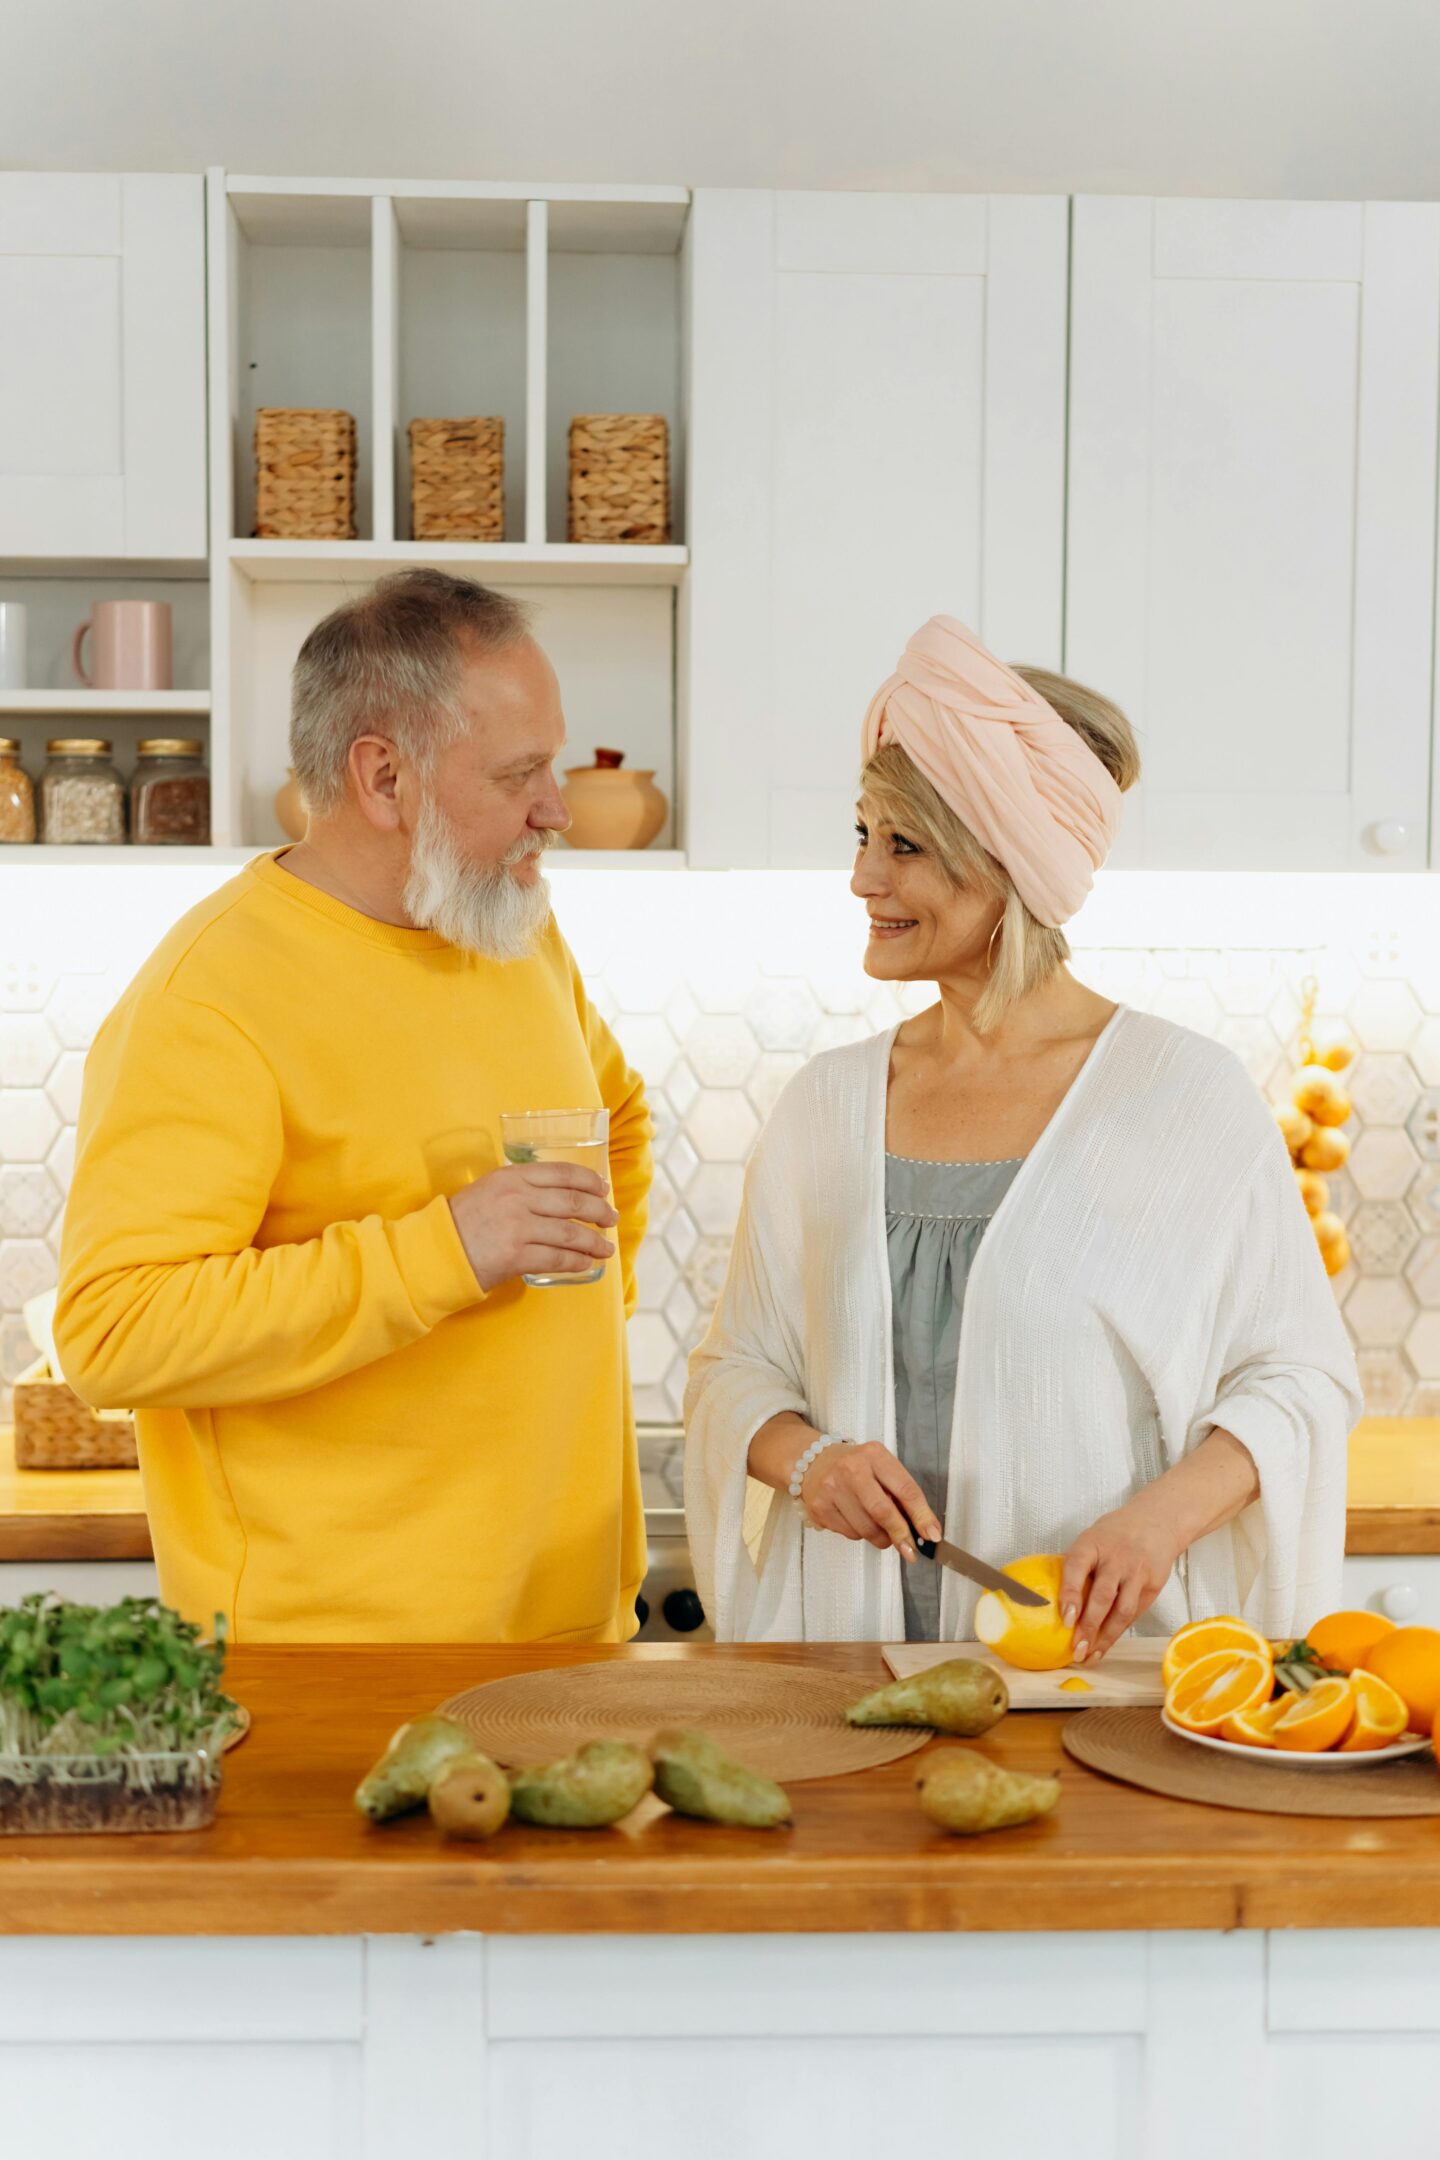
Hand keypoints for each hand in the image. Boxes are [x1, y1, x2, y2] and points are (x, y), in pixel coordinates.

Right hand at [448, 1162, 617, 1292]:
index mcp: (511, 1177)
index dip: (589, 1181)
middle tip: (610, 1219)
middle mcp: (517, 1198)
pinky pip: (556, 1258)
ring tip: (605, 1248)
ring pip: (569, 1233)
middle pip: (572, 1202)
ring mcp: (517, 1227)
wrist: (435, 1251)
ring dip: (593, 1242)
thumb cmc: (462, 1221)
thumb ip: (519, 1188)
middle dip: (598, 1211)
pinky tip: (585, 1264)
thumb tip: (557, 1195)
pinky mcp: (516, 1256)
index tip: (603, 1189)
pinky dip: (576, 1261)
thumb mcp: (488, 1189)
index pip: (562, 1173)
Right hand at [800, 1441, 941, 1558]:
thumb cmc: (857, 1468)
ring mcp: (832, 1488)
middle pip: (883, 1512)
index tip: (932, 1535)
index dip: (922, 1516)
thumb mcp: (882, 1469)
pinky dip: (860, 1534)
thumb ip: (903, 1495)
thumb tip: (926, 1530)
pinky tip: (855, 1519)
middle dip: (901, 1535)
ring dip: (880, 1537)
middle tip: (910, 1549)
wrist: (814, 1463)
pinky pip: (850, 1534)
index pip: (905, 1489)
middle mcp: (851, 1469)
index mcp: (874, 1455)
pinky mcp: (820, 1507)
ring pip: (866, 1529)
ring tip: (879, 1527)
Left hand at [1060, 1500, 1180, 1662]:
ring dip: (1105, 1637)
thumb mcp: (1091, 1539)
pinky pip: (1134, 1614)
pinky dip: (1118, 1632)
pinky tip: (1106, 1645)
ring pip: (1122, 1611)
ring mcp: (1136, 1572)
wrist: (1156, 1522)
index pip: (1077, 1567)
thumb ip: (1076, 1565)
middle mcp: (1116, 1558)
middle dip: (1088, 1627)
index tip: (1065, 1619)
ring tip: (1090, 1655)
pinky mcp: (1152, 1586)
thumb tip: (1046, 1598)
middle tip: (1076, 1649)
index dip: (1070, 1594)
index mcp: (1092, 1543)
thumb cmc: (1114, 1534)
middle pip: (1102, 1596)